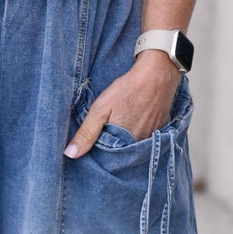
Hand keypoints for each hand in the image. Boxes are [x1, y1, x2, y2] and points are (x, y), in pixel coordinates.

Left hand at [64, 50, 181, 156]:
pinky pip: (148, 136)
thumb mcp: (100, 109)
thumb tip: (70, 154)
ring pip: (136, 144)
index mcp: (125, 144)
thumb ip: (86, 133)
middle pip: (124, 152)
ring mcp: (154, 136)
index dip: (101, 152)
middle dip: (114, 146)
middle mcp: (141, 145)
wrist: (157, 74)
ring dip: (127, 139)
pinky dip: (140, 131)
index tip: (95, 143)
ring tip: (122, 124)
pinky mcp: (162, 127)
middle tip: (108, 130)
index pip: (109, 159)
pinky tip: (136, 119)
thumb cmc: (127, 90)